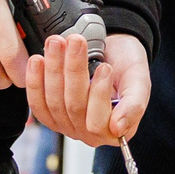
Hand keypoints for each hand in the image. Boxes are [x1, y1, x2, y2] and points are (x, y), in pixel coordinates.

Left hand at [27, 31, 150, 147]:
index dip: (99, 93)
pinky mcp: (49, 112)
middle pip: (74, 107)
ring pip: (54, 102)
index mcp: (113, 130)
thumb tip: (119, 129)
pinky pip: (37, 103)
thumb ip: (135, 104)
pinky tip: (37, 60)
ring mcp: (66, 123)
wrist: (112, 50)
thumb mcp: (139, 80)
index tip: (105, 67)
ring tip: (57, 42)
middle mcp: (88, 132)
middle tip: (75, 41)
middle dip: (73, 71)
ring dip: (53, 69)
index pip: (98, 122)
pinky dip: (34, 81)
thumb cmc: (127, 65)